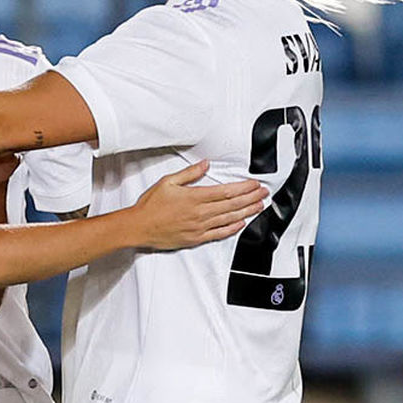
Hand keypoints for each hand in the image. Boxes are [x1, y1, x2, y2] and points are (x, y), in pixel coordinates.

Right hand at [131, 161, 267, 249]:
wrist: (139, 227)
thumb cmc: (150, 206)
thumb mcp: (167, 182)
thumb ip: (189, 173)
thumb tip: (205, 165)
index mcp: (194, 197)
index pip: (226, 191)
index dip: (243, 188)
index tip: (254, 184)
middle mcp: (200, 213)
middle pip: (232, 205)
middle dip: (251, 198)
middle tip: (263, 193)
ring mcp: (200, 227)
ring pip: (230, 218)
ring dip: (247, 212)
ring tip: (259, 206)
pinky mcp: (197, 238)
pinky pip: (220, 233)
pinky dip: (233, 228)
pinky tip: (241, 223)